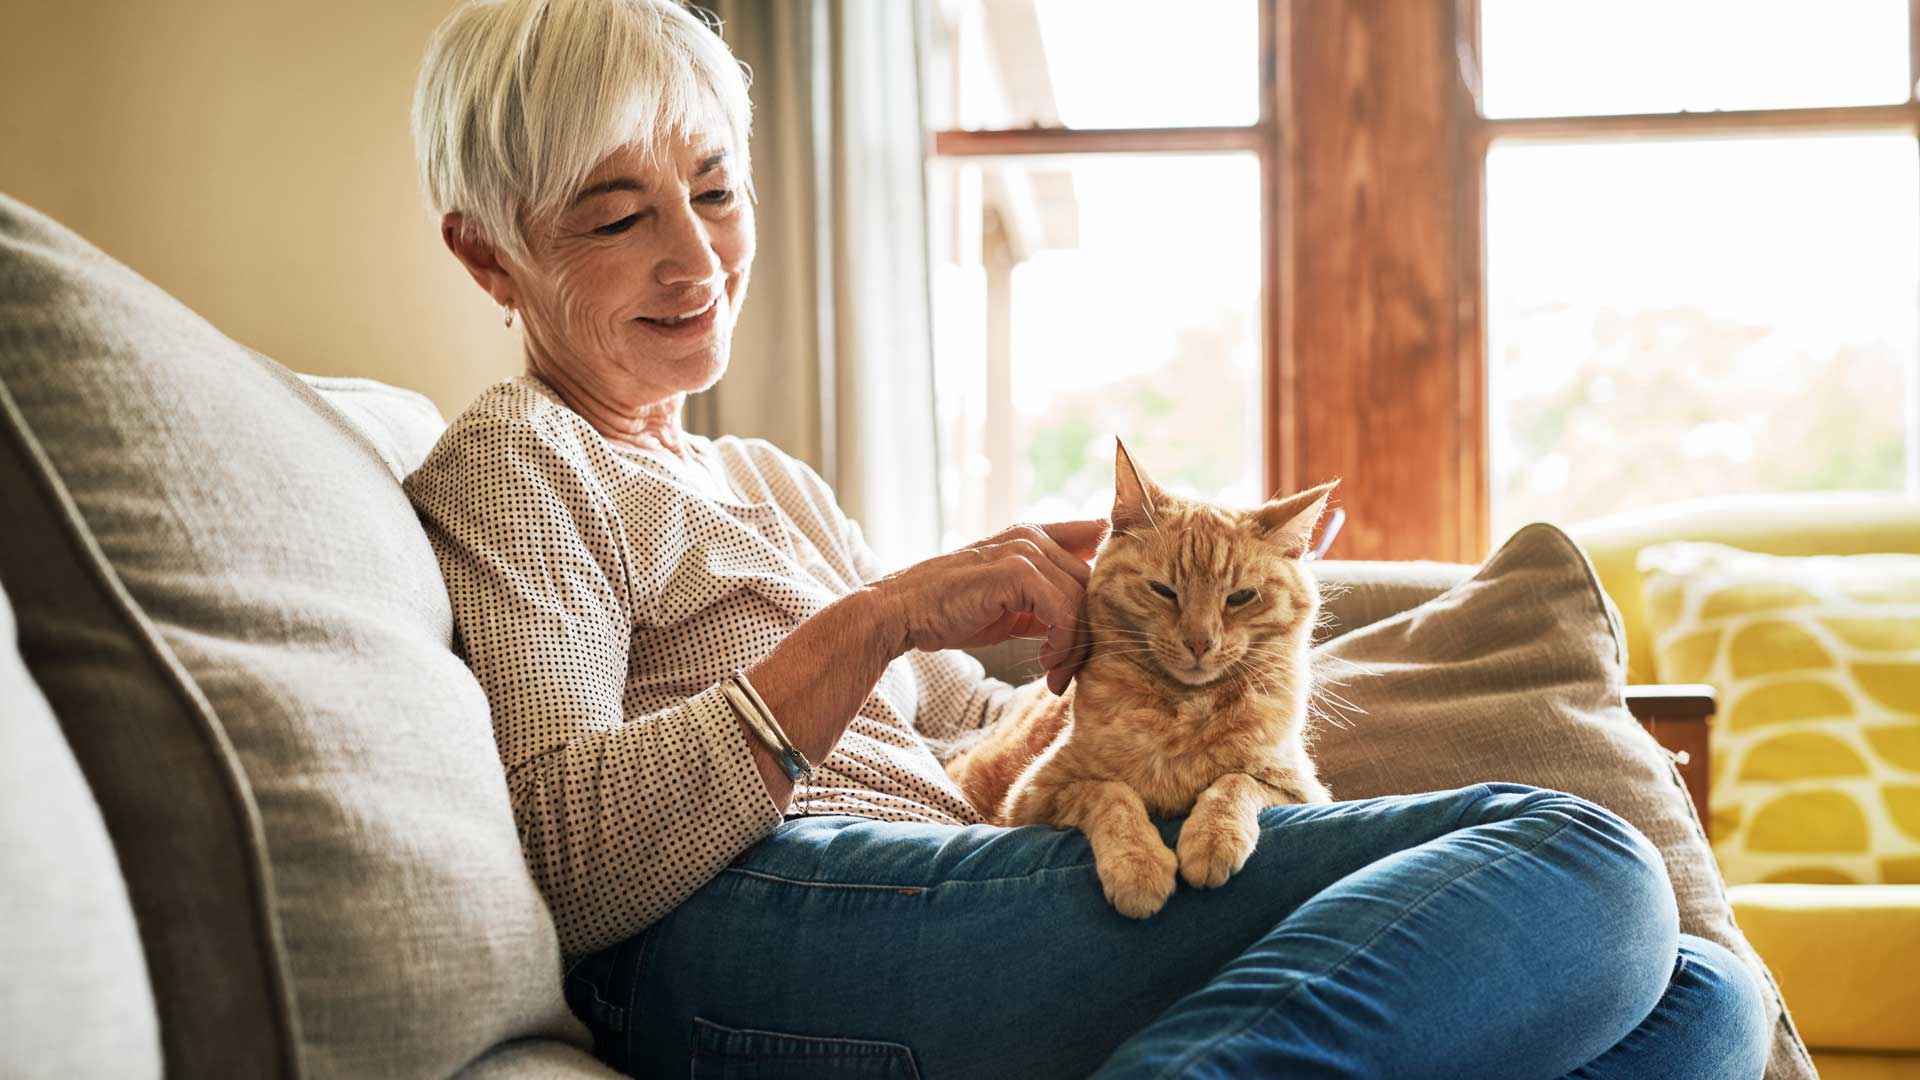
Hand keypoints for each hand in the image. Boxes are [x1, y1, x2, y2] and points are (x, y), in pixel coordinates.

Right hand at [869, 519, 1107, 693]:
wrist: (902, 612)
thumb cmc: (953, 611)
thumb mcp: (1012, 605)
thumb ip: (1048, 603)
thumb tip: (1087, 627)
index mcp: (1034, 536)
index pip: (1097, 537)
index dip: (1114, 569)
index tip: (1114, 616)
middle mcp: (1033, 537)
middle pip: (1095, 582)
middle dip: (1090, 632)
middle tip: (1071, 671)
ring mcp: (1025, 551)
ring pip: (1083, 600)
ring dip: (1075, 647)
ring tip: (1056, 674)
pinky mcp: (1017, 573)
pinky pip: (1064, 612)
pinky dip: (1062, 645)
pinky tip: (1046, 665)